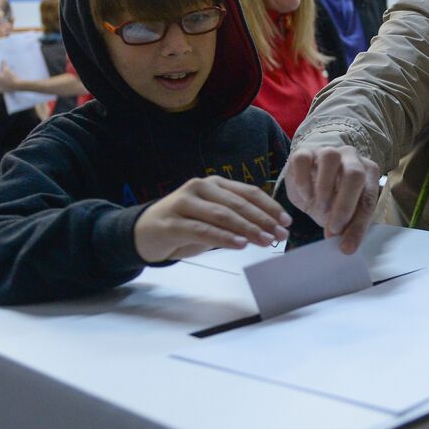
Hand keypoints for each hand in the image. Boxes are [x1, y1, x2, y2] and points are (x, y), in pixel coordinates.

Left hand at [0, 62, 18, 92]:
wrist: (17, 86)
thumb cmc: (12, 77)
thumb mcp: (7, 69)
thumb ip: (4, 64)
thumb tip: (2, 61)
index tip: (1, 67)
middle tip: (4, 72)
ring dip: (0, 79)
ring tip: (6, 77)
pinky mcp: (0, 90)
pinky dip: (2, 85)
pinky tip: (5, 83)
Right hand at [133, 176, 291, 262]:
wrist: (142, 233)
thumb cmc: (185, 225)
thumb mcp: (212, 219)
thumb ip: (236, 219)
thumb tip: (270, 228)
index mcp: (213, 184)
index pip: (248, 193)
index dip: (269, 206)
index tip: (286, 221)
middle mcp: (199, 188)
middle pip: (237, 204)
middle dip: (263, 220)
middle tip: (281, 235)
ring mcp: (183, 203)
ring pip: (222, 215)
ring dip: (247, 229)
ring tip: (265, 241)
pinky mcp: (171, 222)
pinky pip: (202, 230)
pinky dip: (224, 237)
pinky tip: (240, 244)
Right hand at [282, 146, 380, 253]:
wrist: (309, 185)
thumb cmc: (332, 201)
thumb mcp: (342, 217)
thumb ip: (348, 227)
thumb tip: (345, 247)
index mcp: (368, 172)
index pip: (368, 197)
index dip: (358, 224)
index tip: (346, 245)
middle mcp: (351, 157)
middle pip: (354, 174)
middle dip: (345, 205)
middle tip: (334, 227)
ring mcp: (327, 151)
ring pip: (330, 159)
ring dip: (325, 189)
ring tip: (321, 208)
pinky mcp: (304, 152)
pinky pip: (304, 160)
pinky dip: (303, 181)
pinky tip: (306, 197)